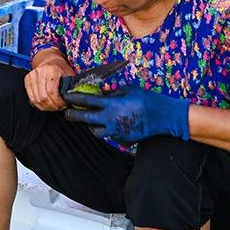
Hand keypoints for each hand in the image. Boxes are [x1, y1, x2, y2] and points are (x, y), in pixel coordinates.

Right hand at [25, 59, 73, 110]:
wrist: (50, 61)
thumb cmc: (61, 69)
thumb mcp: (69, 75)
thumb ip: (71, 86)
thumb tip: (72, 99)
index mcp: (52, 70)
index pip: (51, 92)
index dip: (57, 102)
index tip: (63, 105)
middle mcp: (40, 72)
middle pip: (43, 97)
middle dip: (52, 106)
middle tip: (59, 107)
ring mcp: (32, 75)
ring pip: (36, 99)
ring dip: (45, 107)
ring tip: (53, 107)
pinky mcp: (27, 80)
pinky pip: (31, 98)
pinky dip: (39, 105)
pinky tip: (46, 105)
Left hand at [63, 86, 190, 143]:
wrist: (163, 117)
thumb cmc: (147, 100)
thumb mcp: (129, 90)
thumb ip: (113, 93)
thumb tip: (102, 94)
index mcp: (111, 104)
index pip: (87, 101)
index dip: (74, 99)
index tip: (66, 97)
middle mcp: (110, 119)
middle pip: (85, 119)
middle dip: (73, 116)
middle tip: (68, 114)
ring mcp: (116, 131)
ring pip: (96, 132)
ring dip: (93, 127)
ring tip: (94, 122)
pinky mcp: (122, 140)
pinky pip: (112, 136)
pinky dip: (111, 131)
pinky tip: (118, 125)